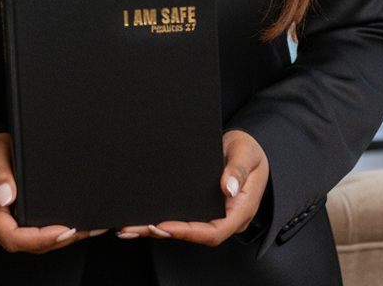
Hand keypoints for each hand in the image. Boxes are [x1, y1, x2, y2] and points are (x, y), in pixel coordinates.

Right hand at [0, 133, 102, 252]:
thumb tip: (7, 196)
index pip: (12, 236)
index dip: (40, 237)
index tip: (64, 230)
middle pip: (26, 243)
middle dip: (56, 239)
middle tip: (83, 229)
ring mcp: (4, 226)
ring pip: (32, 242)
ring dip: (59, 238)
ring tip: (85, 227)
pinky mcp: (15, 222)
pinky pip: (34, 232)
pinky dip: (54, 231)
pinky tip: (74, 224)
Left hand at [117, 130, 268, 245]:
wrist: (248, 147)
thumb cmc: (249, 150)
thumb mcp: (246, 154)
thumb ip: (237, 170)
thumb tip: (227, 189)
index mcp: (241, 209)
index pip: (214, 231)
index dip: (189, 232)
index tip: (165, 226)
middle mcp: (227, 217)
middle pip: (195, 234)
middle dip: (165, 232)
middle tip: (138, 227)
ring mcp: (215, 213)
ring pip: (186, 228)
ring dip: (158, 229)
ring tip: (132, 226)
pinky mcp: (204, 207)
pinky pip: (184, 217)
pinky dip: (163, 219)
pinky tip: (144, 218)